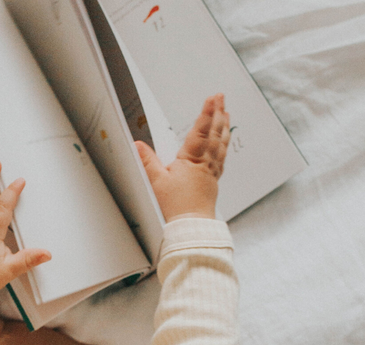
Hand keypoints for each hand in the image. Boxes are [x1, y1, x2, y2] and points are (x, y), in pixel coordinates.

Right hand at [136, 94, 229, 220]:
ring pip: (220, 144)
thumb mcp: (156, 182)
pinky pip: (221, 156)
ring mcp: (211, 171)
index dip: (206, 113)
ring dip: (223, 127)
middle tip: (221, 97)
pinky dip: (223, 144)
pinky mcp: (212, 179)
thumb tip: (137, 144)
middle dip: (218, 113)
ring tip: (227, 113)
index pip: (200, 132)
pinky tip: (223, 141)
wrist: (191, 226)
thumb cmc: (176, 207)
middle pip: (214, 134)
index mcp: (192, 161)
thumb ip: (147, 161)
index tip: (212, 99)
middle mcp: (205, 164)